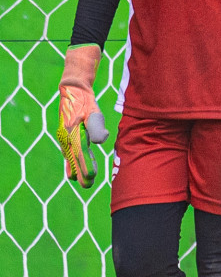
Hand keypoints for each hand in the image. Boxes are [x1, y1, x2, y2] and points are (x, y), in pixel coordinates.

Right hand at [57, 44, 108, 188]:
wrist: (74, 91)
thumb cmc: (86, 103)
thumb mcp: (94, 114)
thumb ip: (97, 128)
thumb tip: (101, 142)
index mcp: (72, 135)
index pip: (79, 156)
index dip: (85, 168)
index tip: (91, 178)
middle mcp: (66, 138)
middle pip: (73, 160)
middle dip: (80, 173)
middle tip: (88, 185)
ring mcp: (64, 137)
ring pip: (70, 157)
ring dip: (76, 168)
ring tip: (82, 180)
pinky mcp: (66, 136)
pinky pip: (69, 152)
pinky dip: (74, 160)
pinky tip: (77, 166)